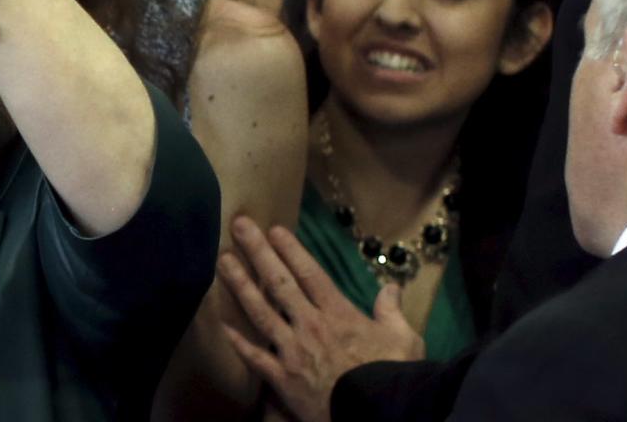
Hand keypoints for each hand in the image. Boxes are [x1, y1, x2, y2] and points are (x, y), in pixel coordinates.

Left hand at [219, 217, 423, 421]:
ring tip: (222, 261)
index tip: (273, 228)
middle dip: (257, 252)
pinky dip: (238, 342)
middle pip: (279, 282)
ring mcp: (292, 352)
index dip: (290, 249)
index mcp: (339, 315)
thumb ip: (392, 312)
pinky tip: (222, 325)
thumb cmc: (393, 377)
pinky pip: (254, 357)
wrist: (378, 416)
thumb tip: (392, 288)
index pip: (309, 274)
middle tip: (238, 225)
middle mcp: (310, 326)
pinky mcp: (282, 379)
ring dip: (239, 285)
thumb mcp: (404, 341)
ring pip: (260, 312)